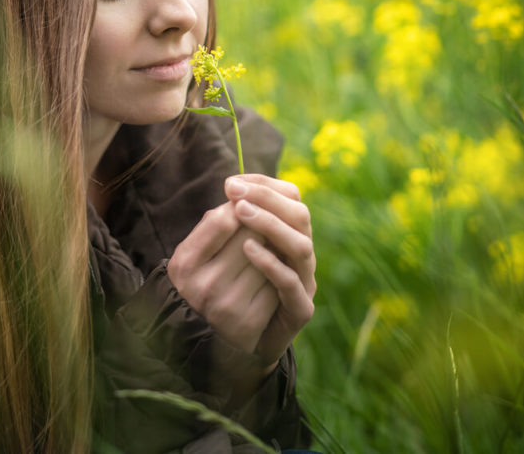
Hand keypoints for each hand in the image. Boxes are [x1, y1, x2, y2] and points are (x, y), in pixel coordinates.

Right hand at [167, 184, 279, 355]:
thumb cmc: (200, 282)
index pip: (224, 219)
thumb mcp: (192, 253)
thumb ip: (214, 225)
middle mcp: (204, 285)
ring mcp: (229, 306)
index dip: (241, 209)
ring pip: (270, 257)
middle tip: (263, 230)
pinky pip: (279, 283)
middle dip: (262, 227)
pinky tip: (271, 278)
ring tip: (267, 253)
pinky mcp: (251, 322)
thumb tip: (245, 196)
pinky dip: (279, 275)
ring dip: (274, 249)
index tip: (245, 208)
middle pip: (252, 236)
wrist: (200, 336)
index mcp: (184, 263)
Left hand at [230, 174, 315, 363]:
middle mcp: (299, 253)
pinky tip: (248, 249)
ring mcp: (304, 280)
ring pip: (301, 245)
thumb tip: (231, 189)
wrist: (230, 342)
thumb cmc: (223, 288)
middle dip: (267, 198)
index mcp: (287, 233)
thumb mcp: (218, 250)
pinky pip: (291, 282)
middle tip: (234, 191)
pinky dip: (271, 263)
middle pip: (299, 214)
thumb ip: (227, 222)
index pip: (288, 196)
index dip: (263, 184)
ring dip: (271, 224)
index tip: (232, 181)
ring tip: (242, 212)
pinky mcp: (300, 309)